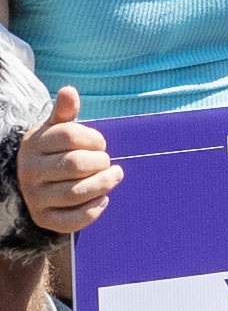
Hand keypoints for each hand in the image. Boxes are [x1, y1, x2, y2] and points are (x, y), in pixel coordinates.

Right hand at [15, 91, 113, 250]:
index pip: (69, 136)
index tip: (100, 143)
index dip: (94, 138)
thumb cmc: (53, 150)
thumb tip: (69, 90)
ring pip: (75, 193)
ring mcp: (35, 197)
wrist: (32, 181)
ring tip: (114, 176)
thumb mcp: (56, 129)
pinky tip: (103, 198)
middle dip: (101, 162)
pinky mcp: (44, 219)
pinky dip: (94, 209)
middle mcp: (30, 172)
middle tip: (107, 161)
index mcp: (34, 145)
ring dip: (103, 185)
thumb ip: (65, 113)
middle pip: (75, 165)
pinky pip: (72, 220)